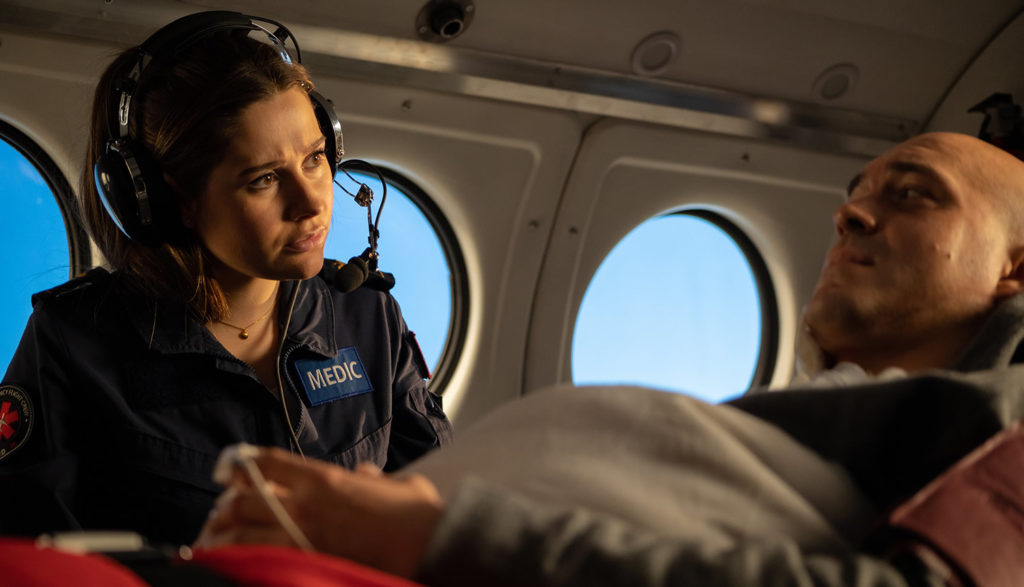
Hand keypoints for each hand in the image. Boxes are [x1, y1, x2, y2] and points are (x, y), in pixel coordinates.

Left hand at [195, 447, 443, 577]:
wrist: (426, 543)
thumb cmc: (417, 516)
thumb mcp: (399, 486)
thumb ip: (377, 480)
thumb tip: (367, 476)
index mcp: (326, 478)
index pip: (269, 462)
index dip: (241, 462)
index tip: (227, 468)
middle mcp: (306, 503)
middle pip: (245, 498)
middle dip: (226, 505)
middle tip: (219, 513)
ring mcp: (303, 535)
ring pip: (242, 531)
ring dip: (222, 534)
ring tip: (211, 540)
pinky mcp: (306, 562)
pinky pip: (256, 559)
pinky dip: (236, 558)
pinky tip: (225, 562)